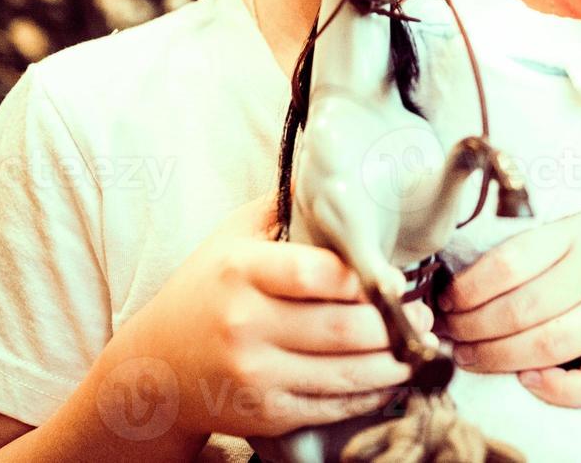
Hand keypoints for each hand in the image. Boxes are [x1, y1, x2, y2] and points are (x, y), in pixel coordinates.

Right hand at [106, 192, 435, 438]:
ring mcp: (256, 375)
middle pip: (341, 328)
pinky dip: (371, 394)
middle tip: (423, 312)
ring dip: (394, 362)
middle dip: (395, 323)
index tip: (395, 277)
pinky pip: (332, 406)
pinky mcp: (266, 414)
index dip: (364, 278)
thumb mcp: (232, 236)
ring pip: (345, 374)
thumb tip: (337, 166)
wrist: (157, 366)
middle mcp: (245, 326)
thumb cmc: (205, 289)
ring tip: (419, 343)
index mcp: (241, 272)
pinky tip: (392, 376)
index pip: (315, 274)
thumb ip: (285, 206)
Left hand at [436, 198, 580, 407]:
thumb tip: (462, 274)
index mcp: (579, 236)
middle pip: (524, 309)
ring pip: (550, 347)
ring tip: (468, 356)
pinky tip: (525, 379)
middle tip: (449, 332)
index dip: (469, 287)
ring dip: (497, 358)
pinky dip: (554, 390)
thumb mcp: (576, 224)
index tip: (446, 299)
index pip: (512, 261)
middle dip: (473, 327)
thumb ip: (532, 243)